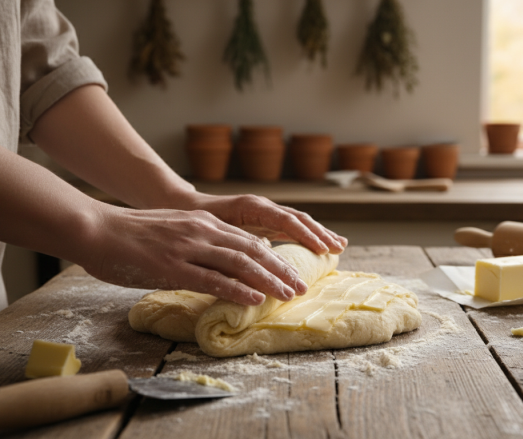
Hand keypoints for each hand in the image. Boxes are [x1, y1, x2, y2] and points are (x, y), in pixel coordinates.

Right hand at [79, 206, 308, 305]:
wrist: (95, 228)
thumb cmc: (128, 234)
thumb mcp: (171, 230)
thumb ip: (196, 241)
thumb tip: (216, 261)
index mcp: (202, 222)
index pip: (247, 240)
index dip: (273, 257)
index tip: (291, 272)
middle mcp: (201, 231)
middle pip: (252, 250)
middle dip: (280, 269)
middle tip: (300, 286)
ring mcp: (187, 248)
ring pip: (239, 263)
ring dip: (267, 279)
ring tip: (287, 294)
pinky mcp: (171, 267)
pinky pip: (211, 279)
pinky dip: (236, 289)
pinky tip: (254, 299)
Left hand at [182, 193, 347, 254]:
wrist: (182, 205)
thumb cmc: (194, 220)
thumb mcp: (212, 231)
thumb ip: (234, 241)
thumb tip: (258, 254)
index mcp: (251, 206)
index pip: (286, 220)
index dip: (306, 235)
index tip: (322, 249)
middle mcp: (262, 206)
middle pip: (298, 218)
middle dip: (319, 233)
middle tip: (338, 249)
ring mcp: (265, 212)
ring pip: (298, 221)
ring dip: (318, 233)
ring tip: (339, 246)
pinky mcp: (264, 219)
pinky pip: (291, 226)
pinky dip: (308, 235)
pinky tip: (321, 245)